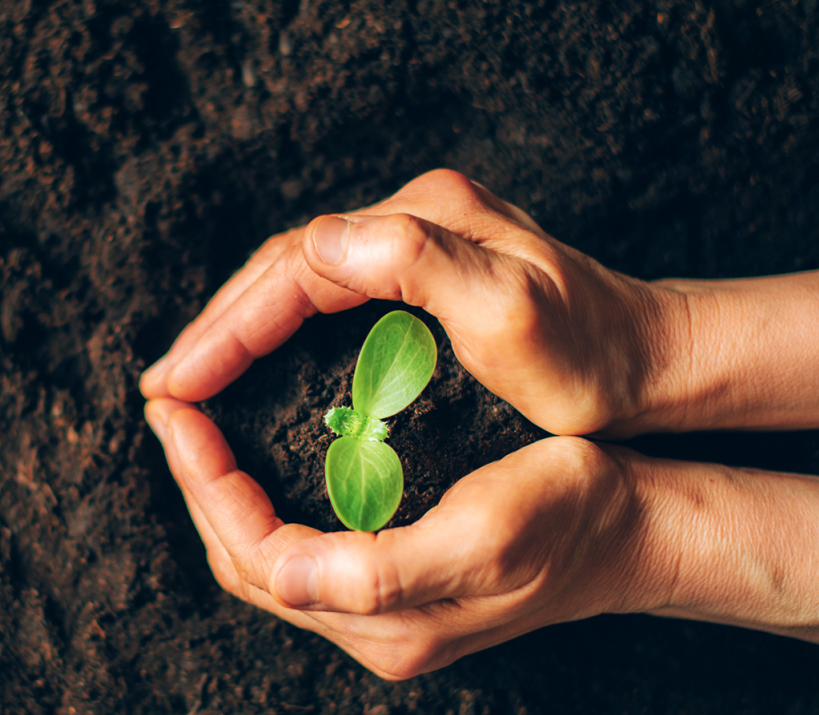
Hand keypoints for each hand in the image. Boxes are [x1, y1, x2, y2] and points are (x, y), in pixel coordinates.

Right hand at [141, 169, 683, 437]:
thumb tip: (319, 239)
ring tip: (191, 381)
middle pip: (283, 267)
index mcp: (422, 221)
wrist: (655, 362)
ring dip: (238, 331)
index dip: (228, 326)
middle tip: (164, 390)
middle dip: (217, 329)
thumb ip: (419, 264)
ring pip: (297, 281)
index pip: (294, 267)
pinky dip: (277, 333)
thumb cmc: (592, 355)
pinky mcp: (425, 276)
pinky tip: (255, 365)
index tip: (177, 385)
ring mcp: (418, 244)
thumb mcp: (512, 313)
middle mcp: (413, 221)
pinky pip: (324, 299)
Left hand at [144, 398, 668, 679]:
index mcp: (386, 621)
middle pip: (246, 563)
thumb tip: (276, 575)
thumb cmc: (571, 513)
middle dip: (199, 487)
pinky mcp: (394, 588)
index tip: (179, 415)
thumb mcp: (485, 534)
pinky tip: (257, 458)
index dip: (206, 486)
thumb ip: (379, 569)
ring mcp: (383, 613)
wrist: (634, 528)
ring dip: (223, 494)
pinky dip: (261, 502)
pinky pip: (298, 550)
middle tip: (173, 412)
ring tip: (199, 430)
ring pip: (266, 560)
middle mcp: (374, 629)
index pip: (256, 557)